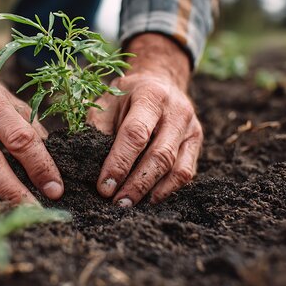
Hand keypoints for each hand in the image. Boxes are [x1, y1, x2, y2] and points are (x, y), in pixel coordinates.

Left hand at [87, 33, 202, 205]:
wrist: (160, 80)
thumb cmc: (127, 95)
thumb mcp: (107, 100)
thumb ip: (98, 126)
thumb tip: (89, 163)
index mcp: (151, 95)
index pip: (135, 134)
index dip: (119, 163)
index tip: (104, 186)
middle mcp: (177, 111)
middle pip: (160, 155)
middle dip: (137, 184)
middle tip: (118, 204)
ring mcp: (191, 128)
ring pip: (177, 168)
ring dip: (152, 191)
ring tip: (131, 205)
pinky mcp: (196, 142)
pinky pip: (186, 172)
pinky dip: (167, 190)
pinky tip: (148, 199)